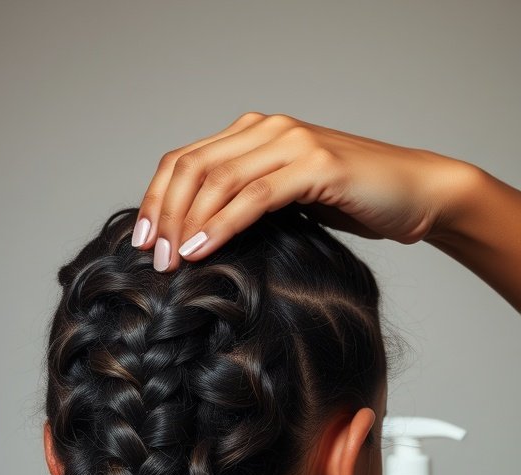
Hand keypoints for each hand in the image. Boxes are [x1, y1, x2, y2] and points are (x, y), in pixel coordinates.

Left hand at [132, 110, 471, 272]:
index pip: (186, 160)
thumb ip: (250, 205)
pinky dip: (221, 224)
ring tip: (171, 261)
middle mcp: (268, 129)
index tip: (142, 241)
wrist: (417, 193)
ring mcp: (292, 142)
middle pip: (192, 167)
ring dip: (186, 223)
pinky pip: (254, 196)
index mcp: (255, 133)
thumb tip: (200, 240)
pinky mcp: (315, 165)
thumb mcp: (291, 202)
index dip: (156, 199)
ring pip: (217, 180)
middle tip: (152, 258)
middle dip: (164, 215)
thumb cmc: (356, 202)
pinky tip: (200, 249)